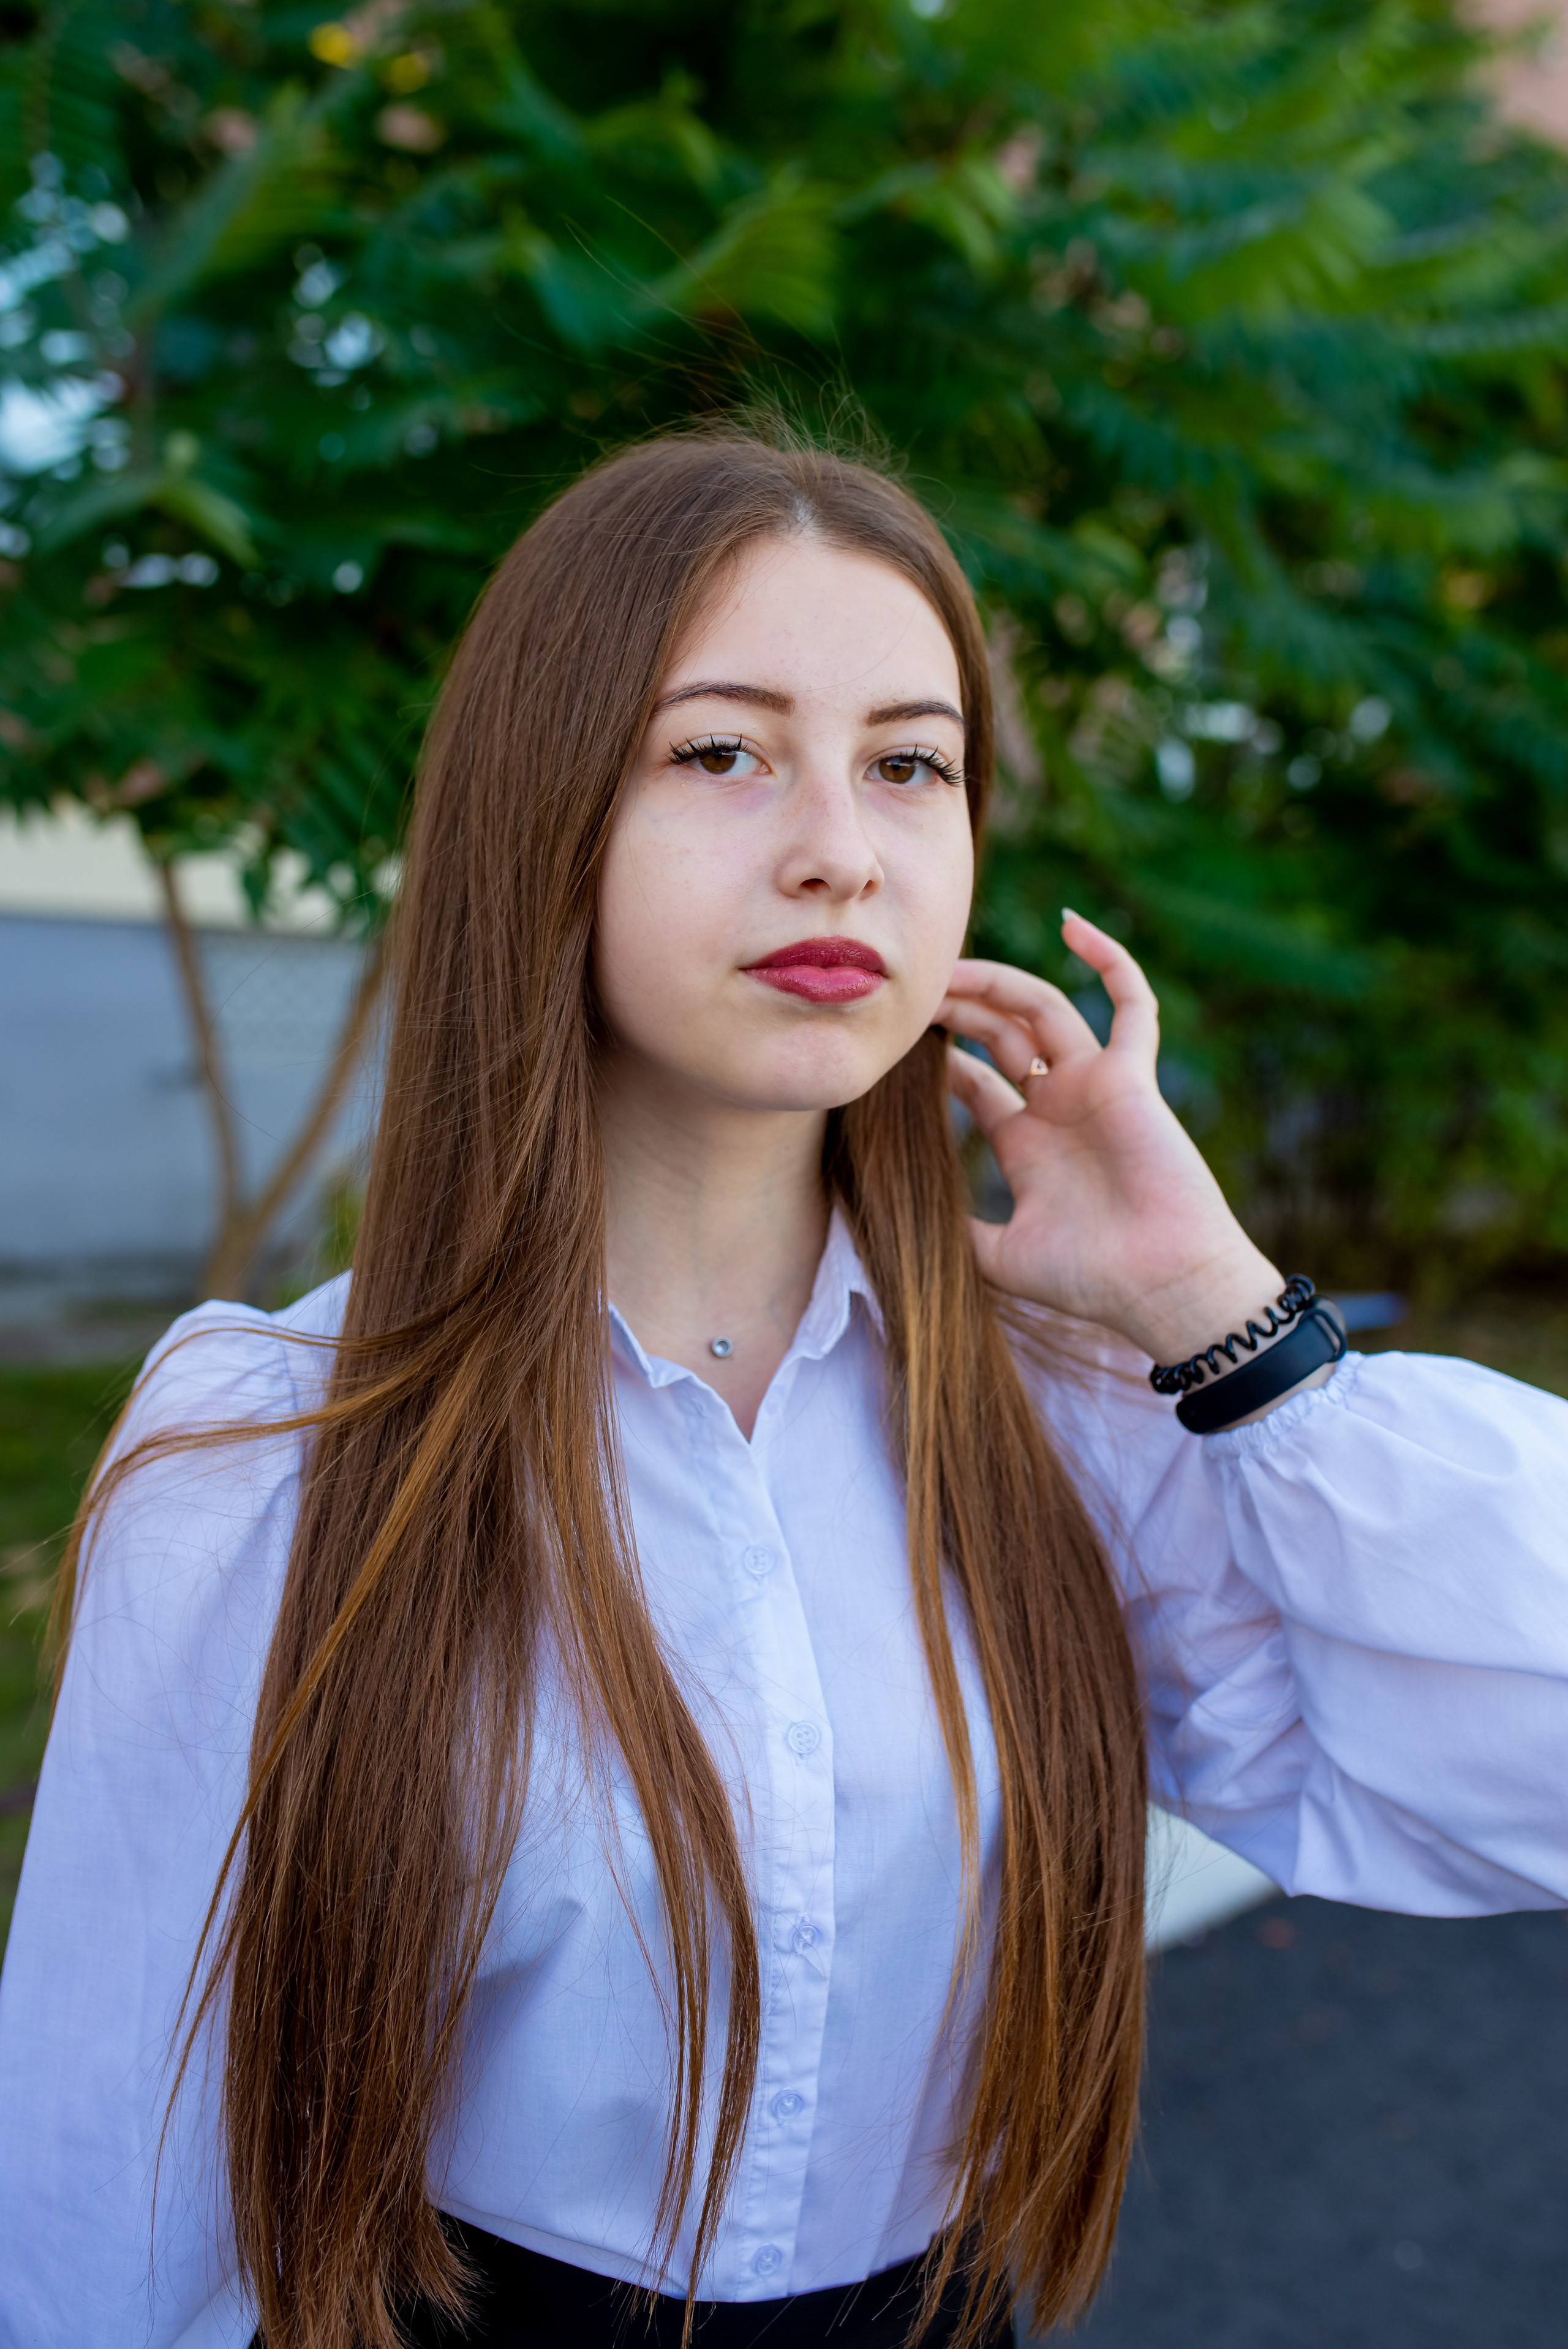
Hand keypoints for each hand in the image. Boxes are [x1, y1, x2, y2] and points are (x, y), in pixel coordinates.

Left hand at [939, 913, 1284, 1363]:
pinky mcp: (1133, 1077)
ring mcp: (1096, 1086)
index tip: (893, 1040)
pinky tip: (1071, 925)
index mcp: (1027, 1144)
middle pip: (999, 1035)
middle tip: (908, 990)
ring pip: (1043, 1010)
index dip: (936, 1058)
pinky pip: (1132, 1004)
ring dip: (997, 983)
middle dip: (956, 1009)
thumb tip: (894, 1219)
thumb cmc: (1090, 1280)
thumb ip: (954, 1230)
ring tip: (949, 968)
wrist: (1162, 1288)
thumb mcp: (999, 1257)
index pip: (973, 1082)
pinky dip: (1110, 961)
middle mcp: (1058, 1107)